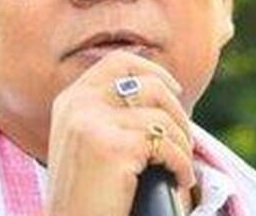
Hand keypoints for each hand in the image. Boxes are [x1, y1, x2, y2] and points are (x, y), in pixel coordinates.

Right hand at [44, 50, 195, 215]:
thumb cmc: (86, 193)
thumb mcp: (86, 142)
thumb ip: (109, 112)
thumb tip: (163, 90)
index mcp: (70, 100)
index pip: (118, 62)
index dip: (152, 70)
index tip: (174, 89)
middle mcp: (78, 106)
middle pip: (148, 84)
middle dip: (178, 111)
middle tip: (185, 140)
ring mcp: (93, 124)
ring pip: (162, 118)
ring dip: (183, 144)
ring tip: (181, 166)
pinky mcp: (113, 148)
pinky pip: (166, 146)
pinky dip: (182, 165)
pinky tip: (179, 180)